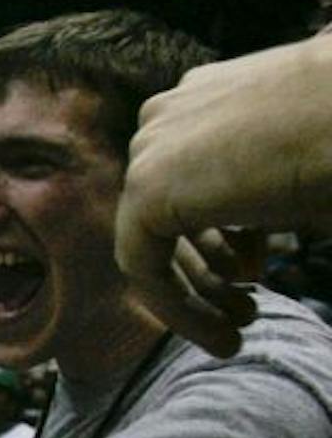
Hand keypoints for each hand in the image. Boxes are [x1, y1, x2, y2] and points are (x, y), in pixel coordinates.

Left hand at [116, 34, 331, 355]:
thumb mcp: (296, 178)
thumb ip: (258, 201)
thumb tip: (244, 253)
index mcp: (202, 99)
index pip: (191, 181)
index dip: (220, 242)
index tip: (252, 281)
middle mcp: (167, 117)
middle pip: (168, 213)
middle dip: (207, 270)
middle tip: (245, 311)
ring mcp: (151, 148)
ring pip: (153, 241)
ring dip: (198, 292)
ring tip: (242, 325)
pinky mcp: (147, 187)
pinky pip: (143, 264)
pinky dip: (178, 307)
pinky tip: (225, 338)